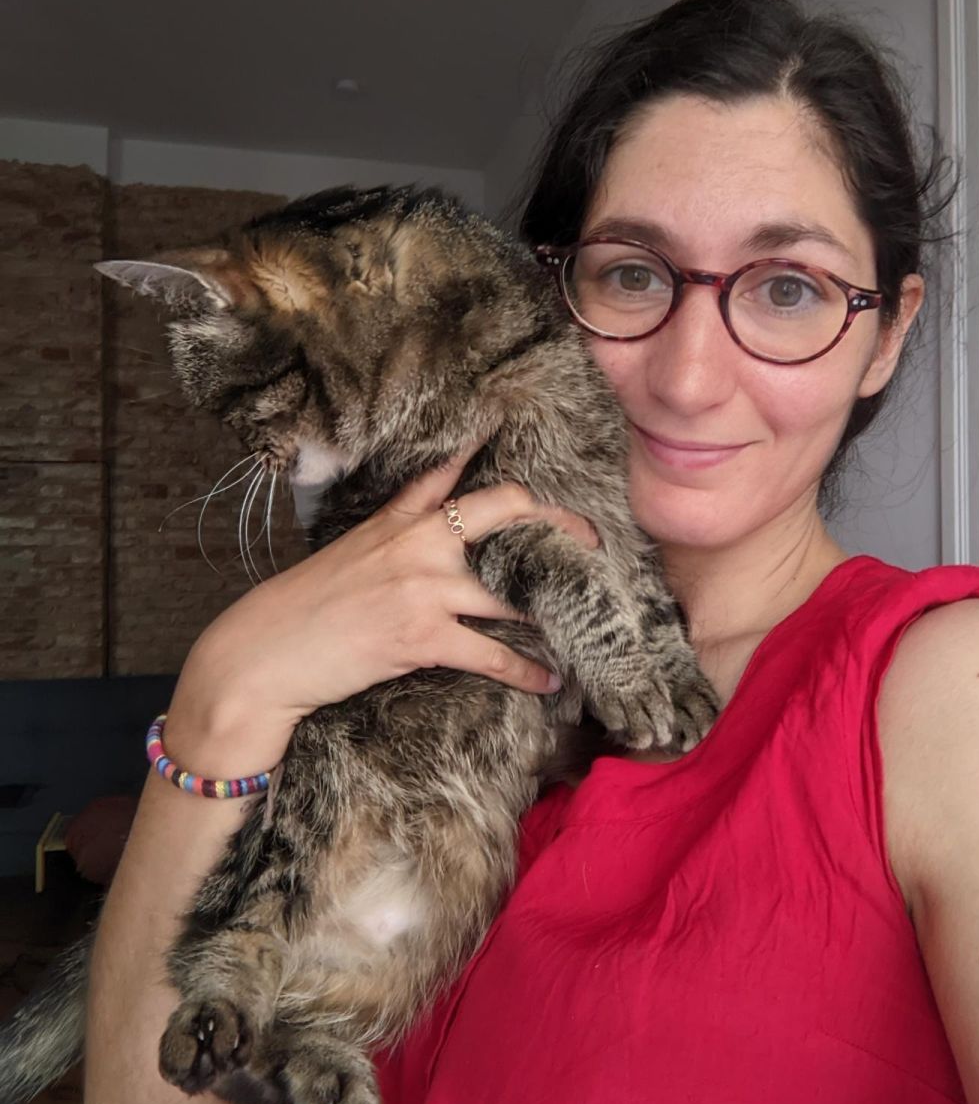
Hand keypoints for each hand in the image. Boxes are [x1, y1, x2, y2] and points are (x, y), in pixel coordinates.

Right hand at [165, 447, 597, 764]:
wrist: (261, 656)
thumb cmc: (304, 610)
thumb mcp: (350, 553)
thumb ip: (395, 530)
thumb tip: (433, 521)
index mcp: (397, 519)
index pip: (448, 468)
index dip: (486, 441)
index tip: (518, 422)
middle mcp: (417, 541)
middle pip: (506, 508)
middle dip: (558, 521)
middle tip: (592, 541)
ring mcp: (422, 586)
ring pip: (512, 588)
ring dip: (553, 608)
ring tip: (584, 620)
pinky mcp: (421, 636)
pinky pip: (492, 652)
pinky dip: (526, 671)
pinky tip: (549, 681)